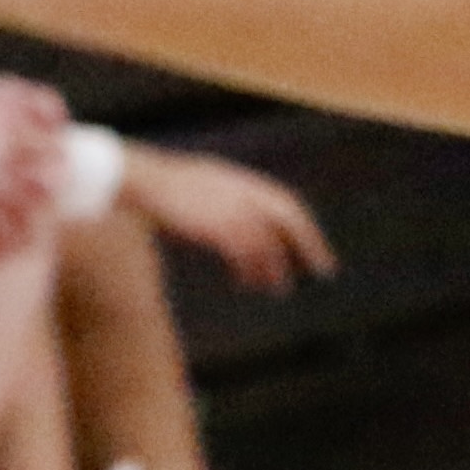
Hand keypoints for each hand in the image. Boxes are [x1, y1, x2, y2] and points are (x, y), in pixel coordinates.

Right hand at [119, 143, 337, 291]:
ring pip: (267, 242)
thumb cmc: (164, 186)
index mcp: (244, 181)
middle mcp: (245, 193)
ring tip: (278, 288)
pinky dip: (249, 271)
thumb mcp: (203, 184)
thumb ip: (225, 198)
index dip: (304, 225)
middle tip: (325, 269)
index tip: (313, 245)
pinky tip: (246, 283)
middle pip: (290, 219)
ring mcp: (233, 209)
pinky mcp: (219, 227)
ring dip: (275, 268)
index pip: (286, 202)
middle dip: (310, 244)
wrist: (144, 180)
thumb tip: (234, 224)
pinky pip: (244, 254)